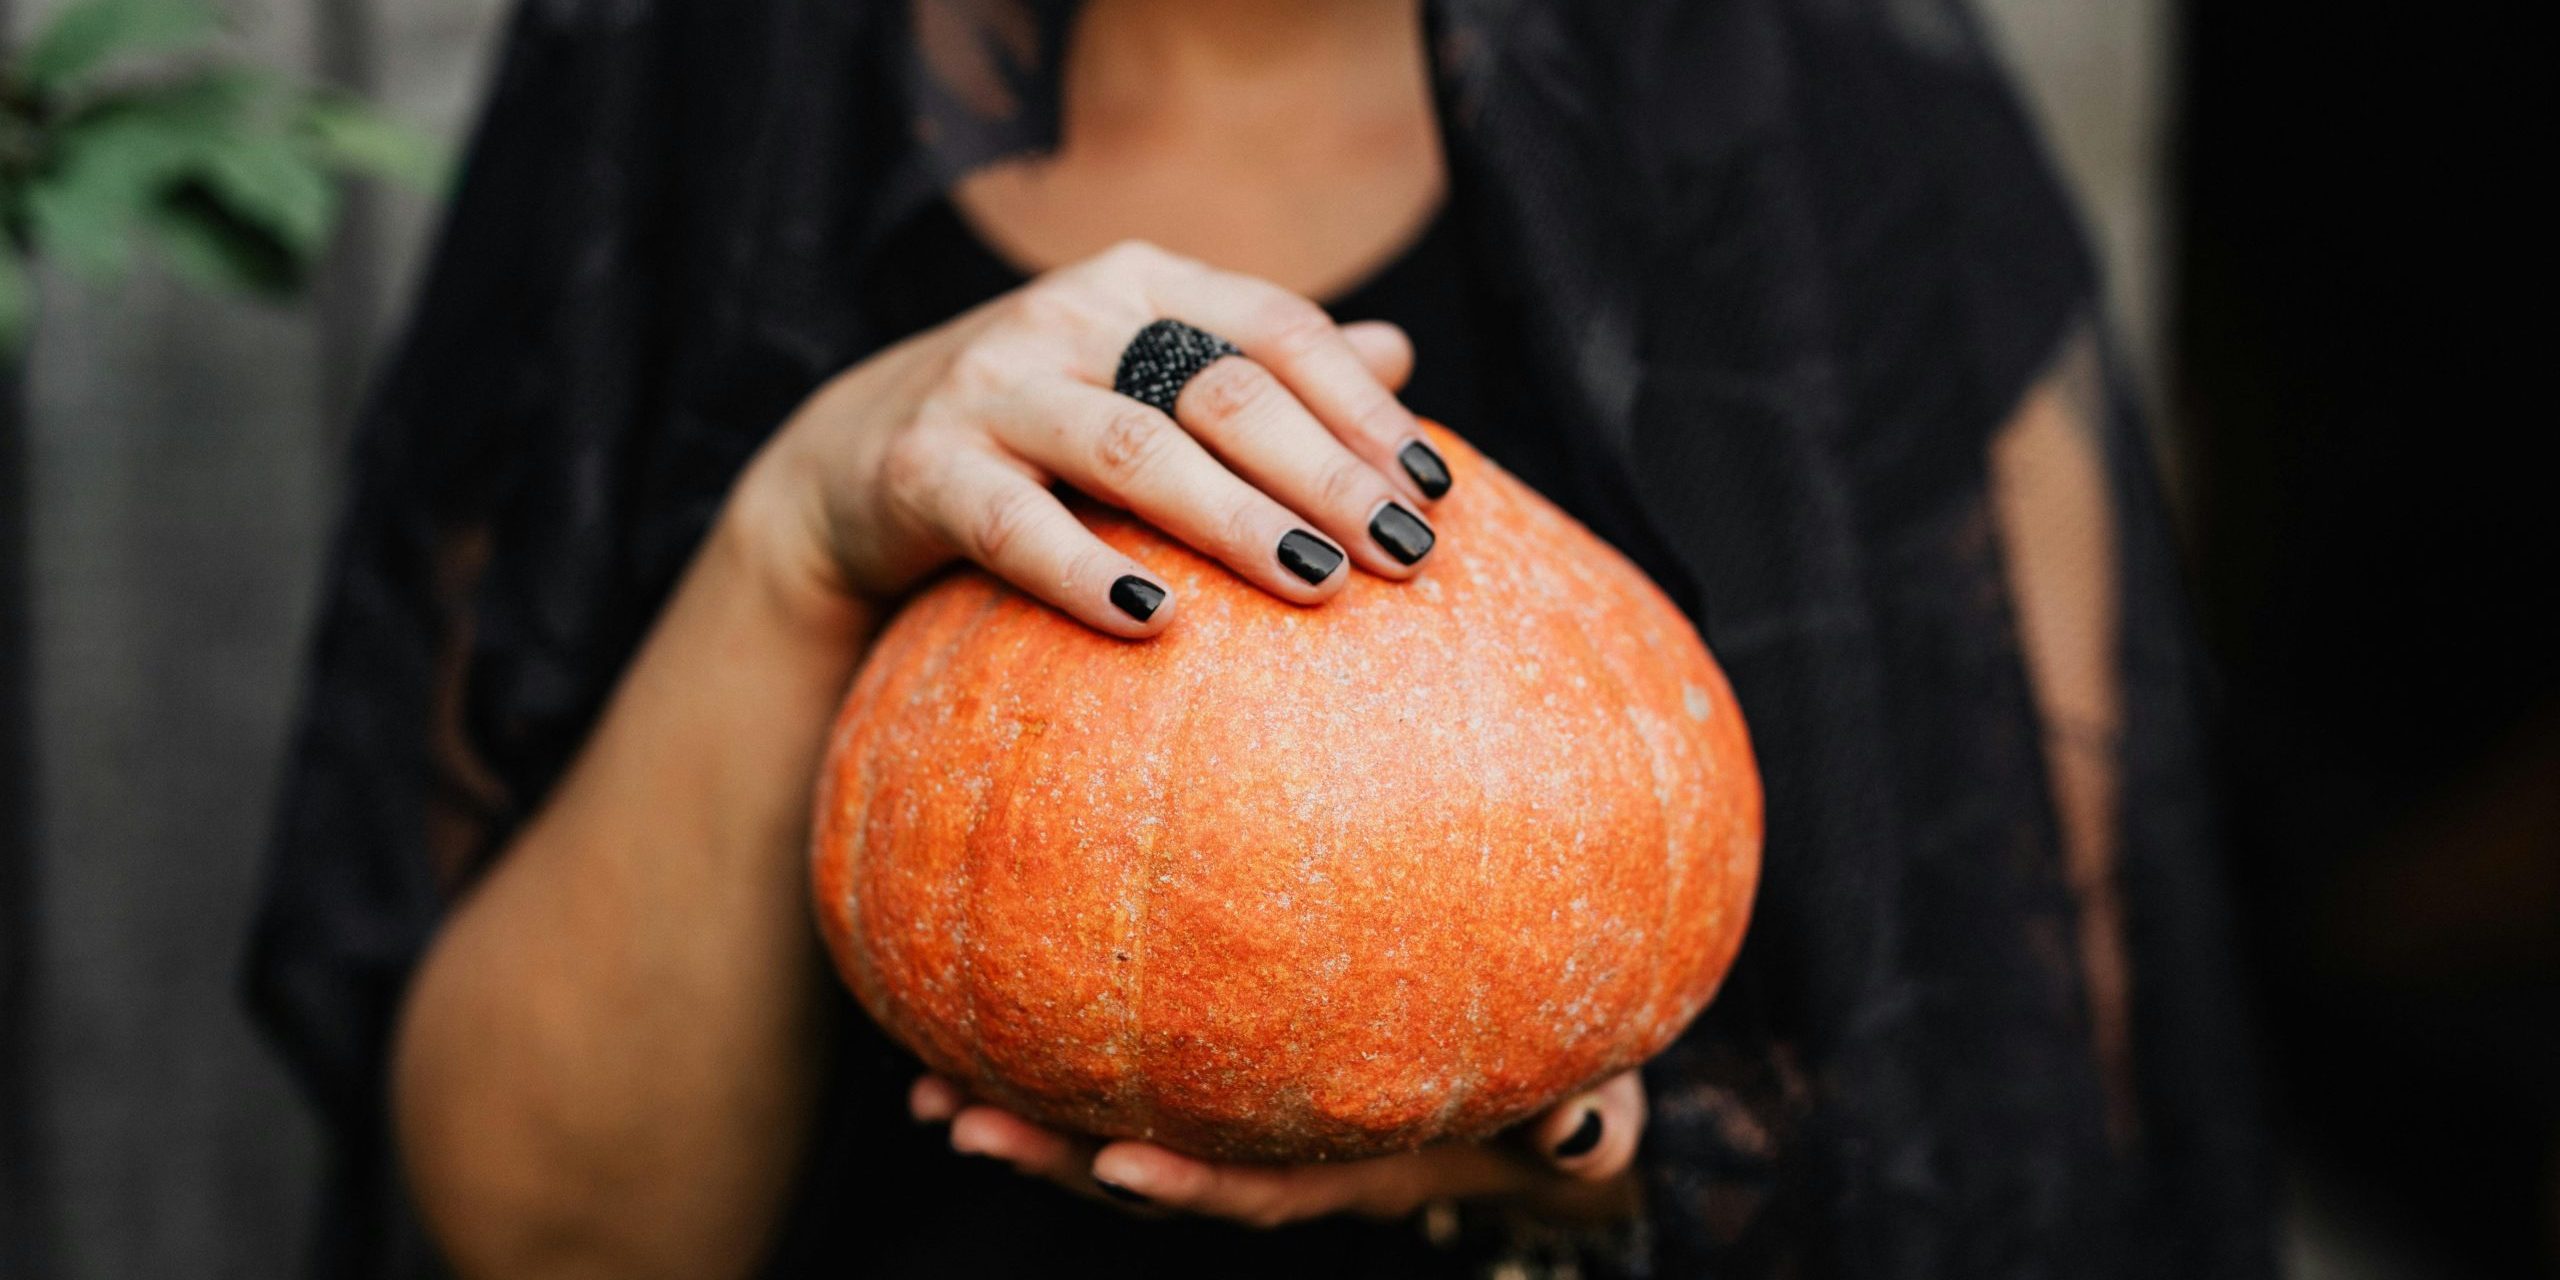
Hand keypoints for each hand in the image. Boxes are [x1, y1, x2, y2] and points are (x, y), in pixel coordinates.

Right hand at [728, 240, 1446, 635]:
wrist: (851, 462)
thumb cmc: (1042, 426)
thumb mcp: (1148, 376)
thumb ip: (1260, 364)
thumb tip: (1400, 353)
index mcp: (1141, 284)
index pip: (1275, 330)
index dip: (1361, 407)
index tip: (1431, 491)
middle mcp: (1069, 316)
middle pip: (1222, 388)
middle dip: (1325, 473)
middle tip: (1404, 552)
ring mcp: (991, 386)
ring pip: (1132, 447)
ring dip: (1233, 518)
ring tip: (1318, 583)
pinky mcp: (925, 467)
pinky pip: (1014, 523)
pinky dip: (1087, 571)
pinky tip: (1156, 620)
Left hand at [908, 1071, 1646, 1229]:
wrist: (1537, 1108)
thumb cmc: (1566, 1092)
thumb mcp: (1590, 1108)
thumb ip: (1585, 1118)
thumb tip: (1574, 1131)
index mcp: (1353, 1169)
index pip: (1258, 1187)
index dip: (1188, 1183)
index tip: (1113, 1164)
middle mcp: (1280, 1159)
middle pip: (1151, 1171)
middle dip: (1052, 1156)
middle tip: (957, 1117)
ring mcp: (1243, 1123)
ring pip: (1115, 1131)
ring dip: (1023, 1117)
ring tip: (924, 1088)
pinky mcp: (1221, 1077)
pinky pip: (1128, 1067)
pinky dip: (1052, 1045)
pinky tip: (978, 991)